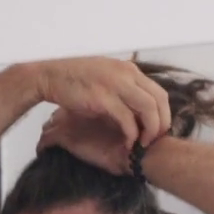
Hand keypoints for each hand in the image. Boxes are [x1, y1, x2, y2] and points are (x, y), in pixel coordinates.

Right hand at [28, 58, 170, 161]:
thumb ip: (122, 88)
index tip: (159, 129)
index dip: (164, 113)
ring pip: (148, 109)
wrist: (49, 76)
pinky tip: (128, 143)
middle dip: (162, 123)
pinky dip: (131, 133)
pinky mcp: (103, 99)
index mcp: (129, 69)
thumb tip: (134, 108)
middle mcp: (126, 74)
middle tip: (156, 140)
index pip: (158, 92)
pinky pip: (127, 119)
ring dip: (150, 129)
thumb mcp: (105, 77)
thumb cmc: (74, 79)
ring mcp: (116, 85)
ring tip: (144, 143)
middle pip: (159, 100)